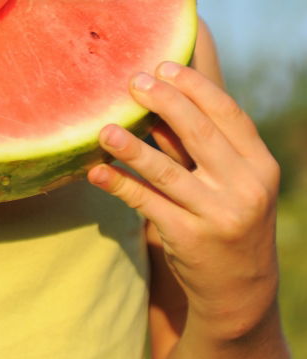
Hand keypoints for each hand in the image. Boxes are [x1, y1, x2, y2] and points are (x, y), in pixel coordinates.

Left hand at [88, 61, 280, 336]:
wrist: (240, 294)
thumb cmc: (228, 222)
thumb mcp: (231, 184)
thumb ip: (201, 148)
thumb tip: (157, 99)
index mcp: (261, 167)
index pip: (228, 115)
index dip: (195, 87)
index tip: (163, 65)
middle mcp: (245, 189)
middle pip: (199, 134)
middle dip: (163, 102)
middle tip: (132, 82)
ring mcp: (218, 215)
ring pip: (167, 171)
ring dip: (132, 146)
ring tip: (104, 128)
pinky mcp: (189, 239)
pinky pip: (147, 204)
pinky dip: (120, 185)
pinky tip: (96, 172)